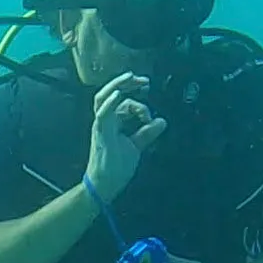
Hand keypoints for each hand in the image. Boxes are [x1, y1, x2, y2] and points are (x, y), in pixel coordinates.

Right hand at [85, 73, 165, 199]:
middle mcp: (104, 120)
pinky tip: (119, 94)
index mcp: (112, 122)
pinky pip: (103, 112)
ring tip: (130, 77)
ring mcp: (101, 125)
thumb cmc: (117, 167)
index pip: (123, 102)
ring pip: (103, 98)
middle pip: (111, 94)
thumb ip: (147, 132)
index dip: (137, 98)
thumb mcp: (137, 146)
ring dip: (117, 86)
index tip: (151, 101)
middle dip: (127, 83)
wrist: (105, 184)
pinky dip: (110, 102)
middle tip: (144, 80)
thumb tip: (162, 121)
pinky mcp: (100, 132)